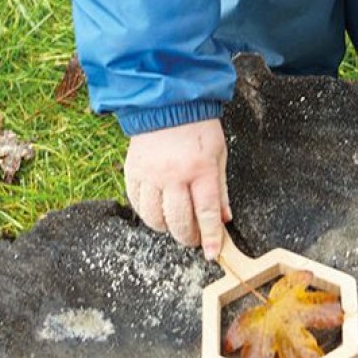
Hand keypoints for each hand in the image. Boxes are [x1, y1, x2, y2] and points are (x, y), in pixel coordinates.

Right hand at [124, 119, 230, 258]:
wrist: (167, 103)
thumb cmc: (198, 128)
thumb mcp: (219, 155)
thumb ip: (221, 189)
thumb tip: (224, 219)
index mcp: (201, 170)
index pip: (206, 213)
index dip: (210, 237)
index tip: (212, 254)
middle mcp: (174, 175)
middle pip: (179, 221)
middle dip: (188, 237)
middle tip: (193, 238)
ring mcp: (151, 174)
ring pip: (155, 217)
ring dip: (166, 228)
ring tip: (174, 224)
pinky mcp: (133, 171)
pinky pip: (136, 203)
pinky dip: (147, 213)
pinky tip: (156, 210)